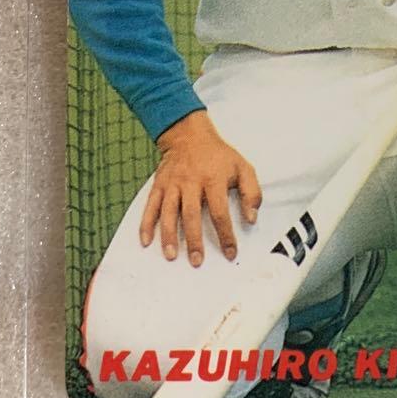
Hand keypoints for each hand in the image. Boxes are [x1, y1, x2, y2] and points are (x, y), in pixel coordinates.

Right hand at [140, 110, 261, 266]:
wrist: (190, 135)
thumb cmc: (219, 156)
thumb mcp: (243, 167)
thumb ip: (251, 192)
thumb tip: (251, 218)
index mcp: (213, 179)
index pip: (220, 211)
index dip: (226, 234)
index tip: (230, 253)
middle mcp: (191, 182)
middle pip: (191, 215)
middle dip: (194, 241)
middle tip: (197, 262)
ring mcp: (172, 184)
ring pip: (168, 212)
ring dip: (168, 236)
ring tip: (171, 256)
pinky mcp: (159, 185)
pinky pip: (150, 206)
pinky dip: (146, 224)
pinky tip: (145, 241)